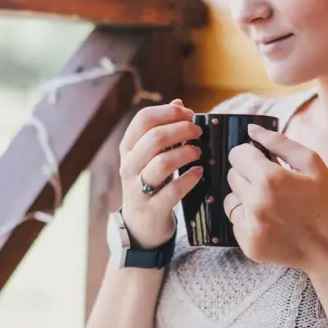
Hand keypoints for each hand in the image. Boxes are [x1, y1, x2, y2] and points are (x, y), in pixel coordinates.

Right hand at [119, 99, 203, 246]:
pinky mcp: (152, 208)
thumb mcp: (150, 155)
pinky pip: (172, 191)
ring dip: (186, 153)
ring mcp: (138, 188)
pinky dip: (189, 179)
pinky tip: (199, 172)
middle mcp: (129, 165)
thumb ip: (163, 129)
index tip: (188, 114)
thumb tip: (179, 103)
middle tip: (198, 132)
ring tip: (199, 152)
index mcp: (128, 147)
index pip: (143, 119)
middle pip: (154, 138)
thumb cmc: (150, 182)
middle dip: (182, 130)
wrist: (141, 224)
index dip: (168, 113)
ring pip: (162, 163)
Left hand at [223, 124, 327, 270]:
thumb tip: (251, 130)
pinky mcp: (247, 244)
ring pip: (230, 199)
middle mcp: (255, 203)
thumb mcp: (312, 163)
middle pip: (232, 175)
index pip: (237, 154)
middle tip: (272, 184)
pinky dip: (248, 218)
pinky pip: (235, 221)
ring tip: (270, 203)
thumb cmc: (326, 201)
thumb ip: (279, 142)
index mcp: (270, 179)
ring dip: (245, 197)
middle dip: (249, 174)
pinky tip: (271, 221)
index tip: (262, 160)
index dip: (250, 154)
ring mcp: (249, 226)